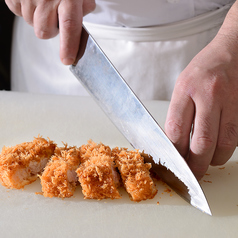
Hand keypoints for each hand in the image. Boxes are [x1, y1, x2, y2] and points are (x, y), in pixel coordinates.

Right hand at [5, 0, 95, 64]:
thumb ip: (83, 3)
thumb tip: (84, 12)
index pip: (69, 27)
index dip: (69, 46)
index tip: (68, 59)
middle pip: (45, 32)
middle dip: (51, 29)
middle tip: (55, 16)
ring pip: (32, 24)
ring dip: (39, 19)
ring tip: (44, 3)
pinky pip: (18, 13)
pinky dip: (26, 9)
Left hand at [165, 30, 237, 179]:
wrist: (232, 51)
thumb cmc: (203, 69)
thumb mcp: (182, 86)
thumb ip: (179, 114)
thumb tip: (175, 143)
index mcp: (186, 89)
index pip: (177, 129)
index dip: (175, 151)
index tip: (174, 161)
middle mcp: (209, 95)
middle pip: (202, 142)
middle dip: (196, 165)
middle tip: (192, 174)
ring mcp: (231, 101)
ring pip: (224, 144)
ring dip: (214, 160)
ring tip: (206, 162)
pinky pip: (236, 137)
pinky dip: (226, 149)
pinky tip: (219, 150)